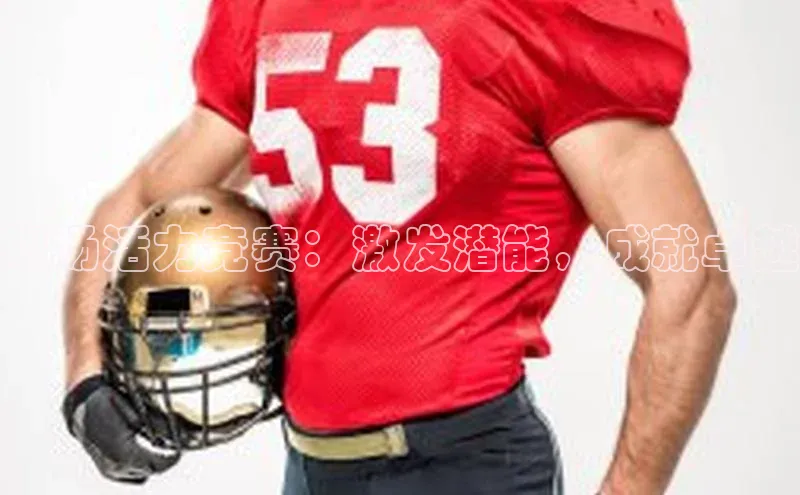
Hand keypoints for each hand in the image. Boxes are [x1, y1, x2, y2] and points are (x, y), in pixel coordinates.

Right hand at [62, 375, 179, 483]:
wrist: (81, 407)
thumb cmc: (107, 404)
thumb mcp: (137, 411)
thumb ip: (159, 425)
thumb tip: (181, 433)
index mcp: (124, 453)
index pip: (158, 464)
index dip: (172, 458)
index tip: (181, 449)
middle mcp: (115, 466)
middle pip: (152, 470)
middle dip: (164, 459)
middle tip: (174, 446)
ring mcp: (109, 470)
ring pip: (142, 474)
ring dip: (153, 463)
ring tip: (159, 447)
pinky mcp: (107, 470)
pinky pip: (131, 475)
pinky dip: (141, 466)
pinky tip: (144, 453)